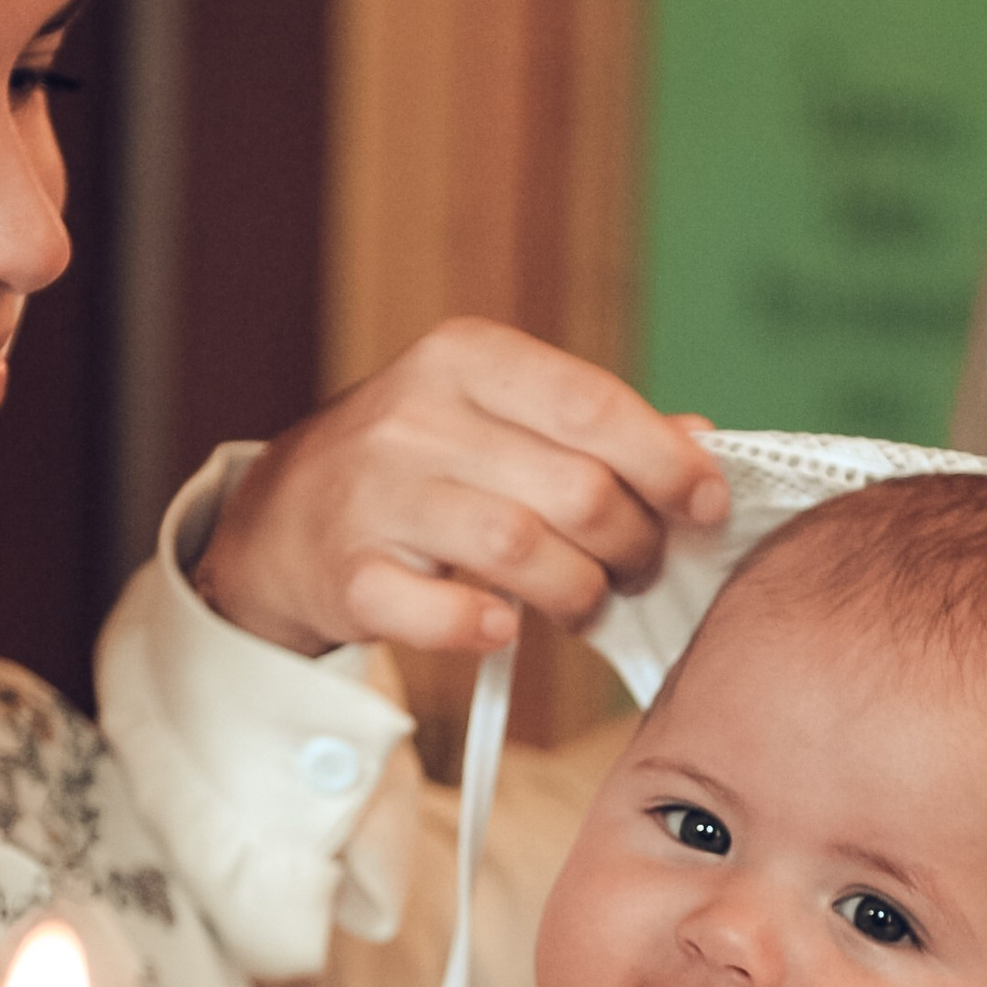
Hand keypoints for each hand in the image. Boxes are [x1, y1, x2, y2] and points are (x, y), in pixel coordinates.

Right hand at [191, 318, 729, 657]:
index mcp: (464, 358)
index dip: (667, 461)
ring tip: (587, 600)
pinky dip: (486, 629)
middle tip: (639, 568)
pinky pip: (441, 614)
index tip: (706, 505)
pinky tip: (505, 626)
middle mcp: (413, 415)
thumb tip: (701, 440)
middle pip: (573, 487)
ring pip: (520, 550)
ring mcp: (373, 495)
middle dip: (632, 542)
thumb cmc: (418, 467)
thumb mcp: (494, 416)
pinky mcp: (346, 574)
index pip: (590, 403)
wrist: (279, 520)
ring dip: (579, 591)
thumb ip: (594, 425)